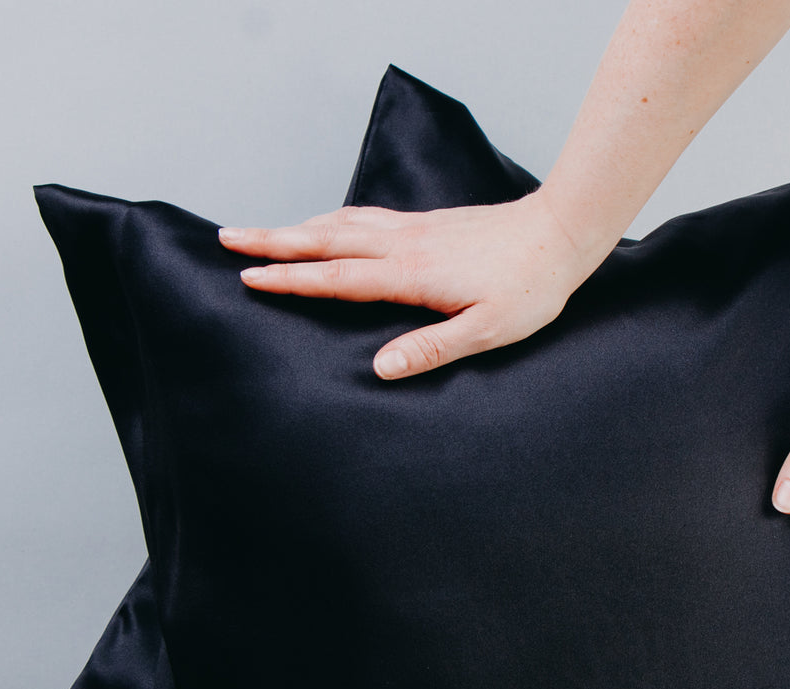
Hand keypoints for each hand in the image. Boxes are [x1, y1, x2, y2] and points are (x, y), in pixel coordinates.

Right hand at [218, 192, 615, 378]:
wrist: (560, 232)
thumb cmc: (530, 288)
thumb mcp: (487, 332)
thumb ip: (432, 349)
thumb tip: (380, 368)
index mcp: (411, 275)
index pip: (336, 278)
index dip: (290, 278)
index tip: (249, 276)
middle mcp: (404, 245)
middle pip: (325, 240)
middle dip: (274, 240)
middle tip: (228, 238)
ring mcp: (413, 229)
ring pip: (341, 224)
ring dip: (298, 227)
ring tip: (262, 232)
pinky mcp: (426, 224)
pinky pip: (364, 218)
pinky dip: (332, 220)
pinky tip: (328, 225)